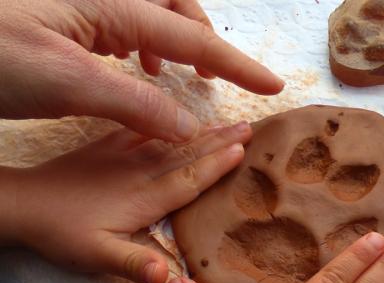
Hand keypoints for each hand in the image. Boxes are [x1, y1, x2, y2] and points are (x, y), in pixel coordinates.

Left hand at [0, 0, 282, 139]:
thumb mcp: (70, 82)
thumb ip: (137, 104)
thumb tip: (188, 128)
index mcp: (114, 4)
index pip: (192, 39)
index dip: (236, 65)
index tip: (272, 84)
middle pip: (177, 11)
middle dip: (205, 43)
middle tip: (217, 79)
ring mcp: (88, 6)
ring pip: (152, 18)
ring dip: (174, 44)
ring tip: (176, 74)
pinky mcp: (71, 19)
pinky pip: (125, 26)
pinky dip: (143, 48)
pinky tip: (135, 66)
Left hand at [0, 122, 251, 282]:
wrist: (26, 204)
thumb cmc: (63, 234)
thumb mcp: (97, 257)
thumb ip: (133, 264)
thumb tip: (168, 277)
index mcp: (144, 197)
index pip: (188, 177)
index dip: (217, 164)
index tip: (243, 148)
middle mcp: (140, 171)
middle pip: (188, 154)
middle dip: (221, 141)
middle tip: (251, 128)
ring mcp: (125, 155)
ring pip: (172, 141)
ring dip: (204, 131)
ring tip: (230, 122)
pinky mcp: (110, 146)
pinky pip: (145, 130)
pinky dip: (168, 123)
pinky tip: (179, 118)